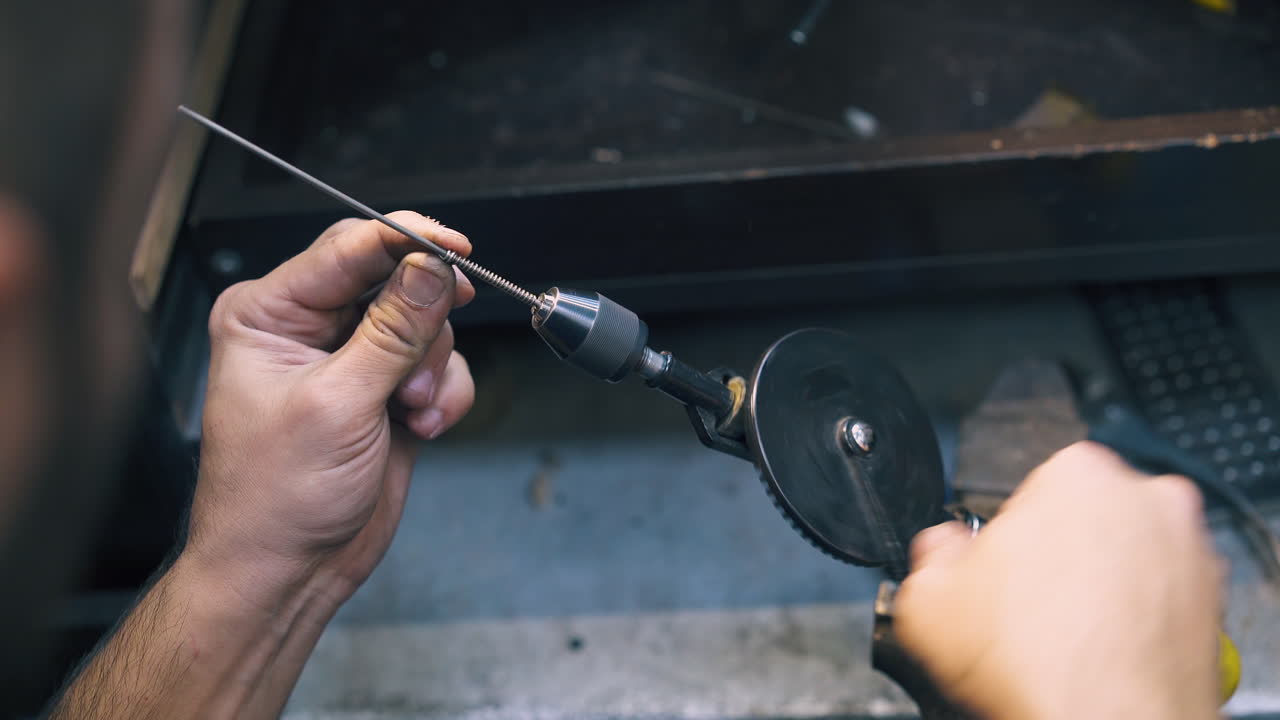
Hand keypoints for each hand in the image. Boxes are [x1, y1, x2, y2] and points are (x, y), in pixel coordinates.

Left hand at [188, 212, 476, 610]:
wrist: (288, 573)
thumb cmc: (276, 497)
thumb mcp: (338, 403)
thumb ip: (392, 331)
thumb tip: (431, 267)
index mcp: (269, 313)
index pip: (347, 248)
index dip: (406, 240)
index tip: (455, 248)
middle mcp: (308, 328)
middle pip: (395, 280)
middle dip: (423, 322)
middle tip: (424, 360)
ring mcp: (351, 360)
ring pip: (425, 324)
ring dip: (433, 368)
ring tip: (413, 411)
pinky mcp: (386, 391)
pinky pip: (439, 366)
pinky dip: (444, 393)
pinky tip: (423, 426)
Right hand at [895, 442, 1221, 719]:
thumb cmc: (1038, 661)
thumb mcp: (927, 598)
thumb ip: (932, 552)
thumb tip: (940, 551)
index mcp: (1076, 471)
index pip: (1031, 487)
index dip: (1009, 534)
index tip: (998, 571)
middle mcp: (1144, 496)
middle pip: (1084, 516)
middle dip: (1058, 554)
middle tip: (1027, 606)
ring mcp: (1187, 548)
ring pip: (1126, 555)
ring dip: (1098, 586)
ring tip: (1062, 637)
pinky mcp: (1211, 599)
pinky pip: (1160, 597)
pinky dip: (1135, 619)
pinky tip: (1098, 652)